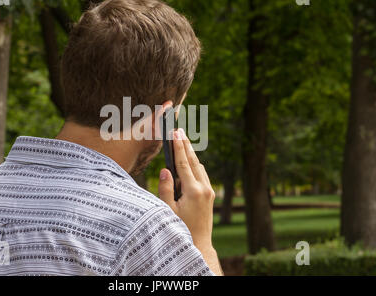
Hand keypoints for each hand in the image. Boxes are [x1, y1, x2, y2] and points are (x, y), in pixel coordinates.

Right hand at [158, 128, 214, 249]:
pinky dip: (194, 165)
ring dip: (190, 154)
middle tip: (179, 130)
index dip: (178, 147)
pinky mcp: (210, 195)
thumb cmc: (181, 229)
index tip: (175, 133)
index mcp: (193, 191)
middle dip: (186, 144)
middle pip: (193, 161)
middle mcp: (204, 188)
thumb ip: (166, 189)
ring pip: (199, 167)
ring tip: (181, 141)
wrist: (199, 245)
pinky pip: (202, 175)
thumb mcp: (168, 211)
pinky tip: (188, 161)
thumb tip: (165, 170)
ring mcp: (209, 191)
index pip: (183, 164)